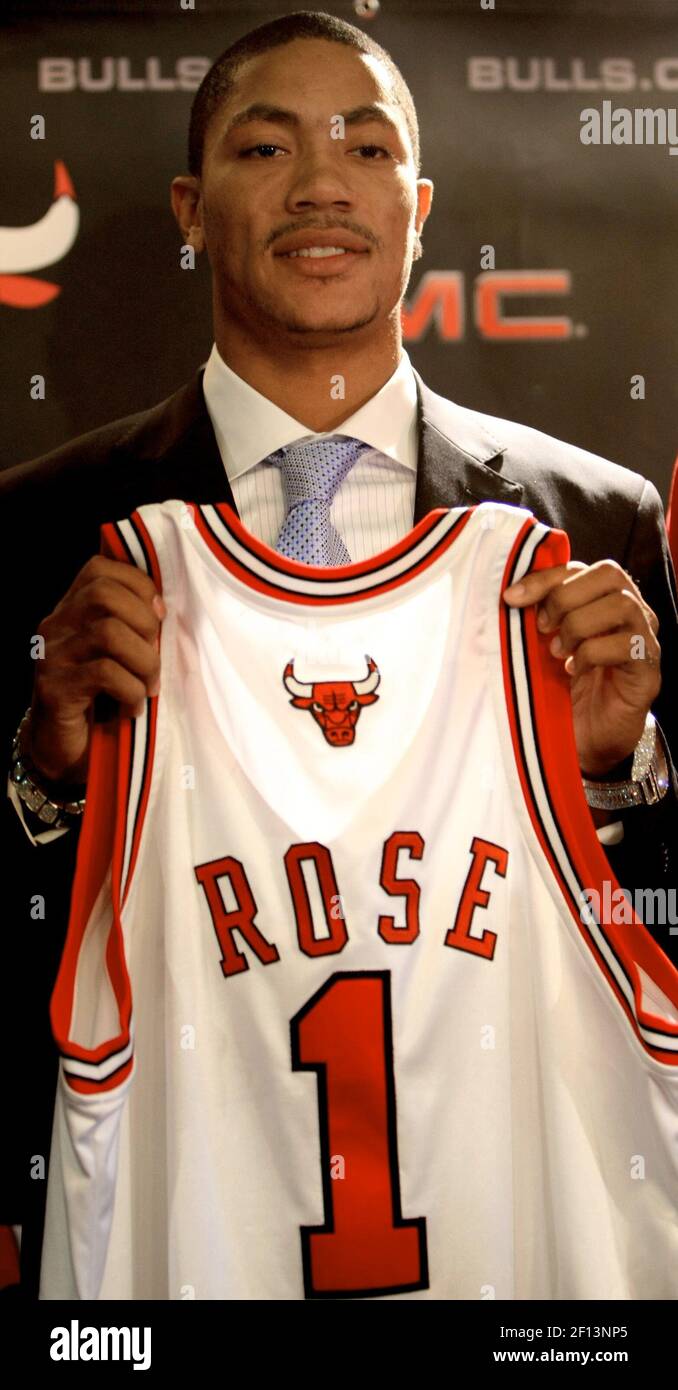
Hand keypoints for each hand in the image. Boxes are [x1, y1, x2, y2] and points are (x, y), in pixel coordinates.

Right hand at [24, 556, 166, 785]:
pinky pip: (105, 674)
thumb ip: (132, 627)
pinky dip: (131, 691)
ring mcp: (51, 657)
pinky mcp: (54, 690)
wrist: (63, 749)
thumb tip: (165, 610)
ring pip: (107, 632)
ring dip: (144, 661)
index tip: (159, 616)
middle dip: (143, 622)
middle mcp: (55, 627)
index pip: (99, 569)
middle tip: (155, 656)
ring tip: (149, 686)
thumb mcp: (118, 655)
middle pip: (103, 594)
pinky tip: (132, 708)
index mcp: (70, 610)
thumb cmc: (101, 699)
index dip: (138, 585)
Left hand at [503, 559, 660, 776]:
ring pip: (621, 605)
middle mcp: (632, 613)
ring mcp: (644, 640)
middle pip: (610, 574)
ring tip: (559, 652)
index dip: (544, 578)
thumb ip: (538, 618)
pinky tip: (575, 670)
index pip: (580, 568)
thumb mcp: (544, 647)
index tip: (512, 597)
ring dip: (580, 625)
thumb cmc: (565, 690)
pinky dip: (592, 654)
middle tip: (543, 629)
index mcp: (604, 601)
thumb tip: (511, 595)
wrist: (587, 740)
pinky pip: (625, 645)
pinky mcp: (647, 670)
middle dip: (566, 597)